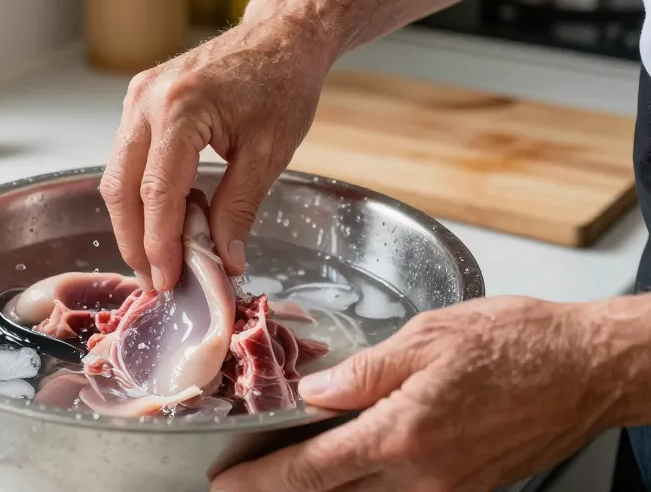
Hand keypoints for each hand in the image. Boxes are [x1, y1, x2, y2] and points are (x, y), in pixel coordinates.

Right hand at [99, 0, 341, 291]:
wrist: (280, 39)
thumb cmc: (281, 84)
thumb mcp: (268, 153)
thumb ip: (239, 209)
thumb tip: (223, 261)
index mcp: (181, 109)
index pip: (157, 193)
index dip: (159, 244)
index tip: (166, 280)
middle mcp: (148, 101)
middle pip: (122, 189)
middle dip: (134, 242)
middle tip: (155, 281)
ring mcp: (138, 99)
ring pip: (117, 176)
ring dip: (133, 223)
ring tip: (157, 260)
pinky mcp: (139, 102)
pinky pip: (127, 159)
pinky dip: (140, 196)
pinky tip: (163, 221)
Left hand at [211, 296, 626, 491]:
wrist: (588, 368)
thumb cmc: (518, 342)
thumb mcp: (427, 338)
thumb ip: (362, 372)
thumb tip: (313, 392)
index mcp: (404, 433)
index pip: (312, 470)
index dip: (262, 481)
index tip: (227, 484)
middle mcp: (425, 475)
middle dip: (286, 490)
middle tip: (250, 475)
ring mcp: (450, 488)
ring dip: (328, 488)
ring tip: (297, 463)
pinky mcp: (470, 489)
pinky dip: (370, 484)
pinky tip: (358, 458)